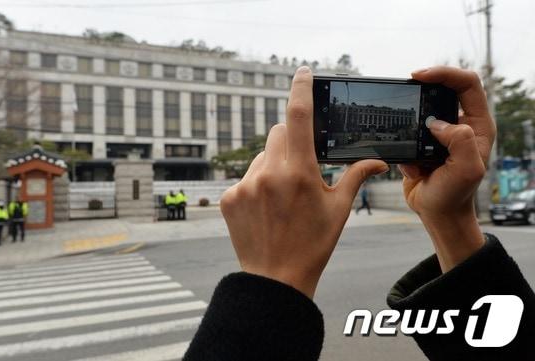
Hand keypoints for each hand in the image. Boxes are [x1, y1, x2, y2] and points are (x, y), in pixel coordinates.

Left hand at [220, 66, 387, 297]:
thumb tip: (378, 160)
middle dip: (291, 142)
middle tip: (301, 169)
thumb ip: (356, 177)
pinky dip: (257, 184)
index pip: (298, 116)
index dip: (300, 88)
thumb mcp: (338, 209)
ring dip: (273, 165)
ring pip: (261, 156)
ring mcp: (244, 185)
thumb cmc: (313, 244)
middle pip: (278, 133)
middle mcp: (269, 174)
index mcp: (300, 173)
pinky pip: (245, 177)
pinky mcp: (228, 197)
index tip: (302, 72)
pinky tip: (265, 208)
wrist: (276, 277)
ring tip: (282, 197)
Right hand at [399, 67, 495, 271]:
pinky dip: (403, 145)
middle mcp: (460, 125)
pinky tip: (413, 167)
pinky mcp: (421, 143)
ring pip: (420, 110)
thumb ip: (461, 141)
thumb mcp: (467, 170)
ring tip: (413, 148)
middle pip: (442, 89)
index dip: (444, 73)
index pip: (466, 84)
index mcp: (478, 125)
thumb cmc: (456, 195)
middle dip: (423, 91)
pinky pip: (407, 132)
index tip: (419, 76)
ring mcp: (439, 134)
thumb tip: (438, 123)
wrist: (437, 214)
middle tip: (406, 90)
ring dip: (410, 123)